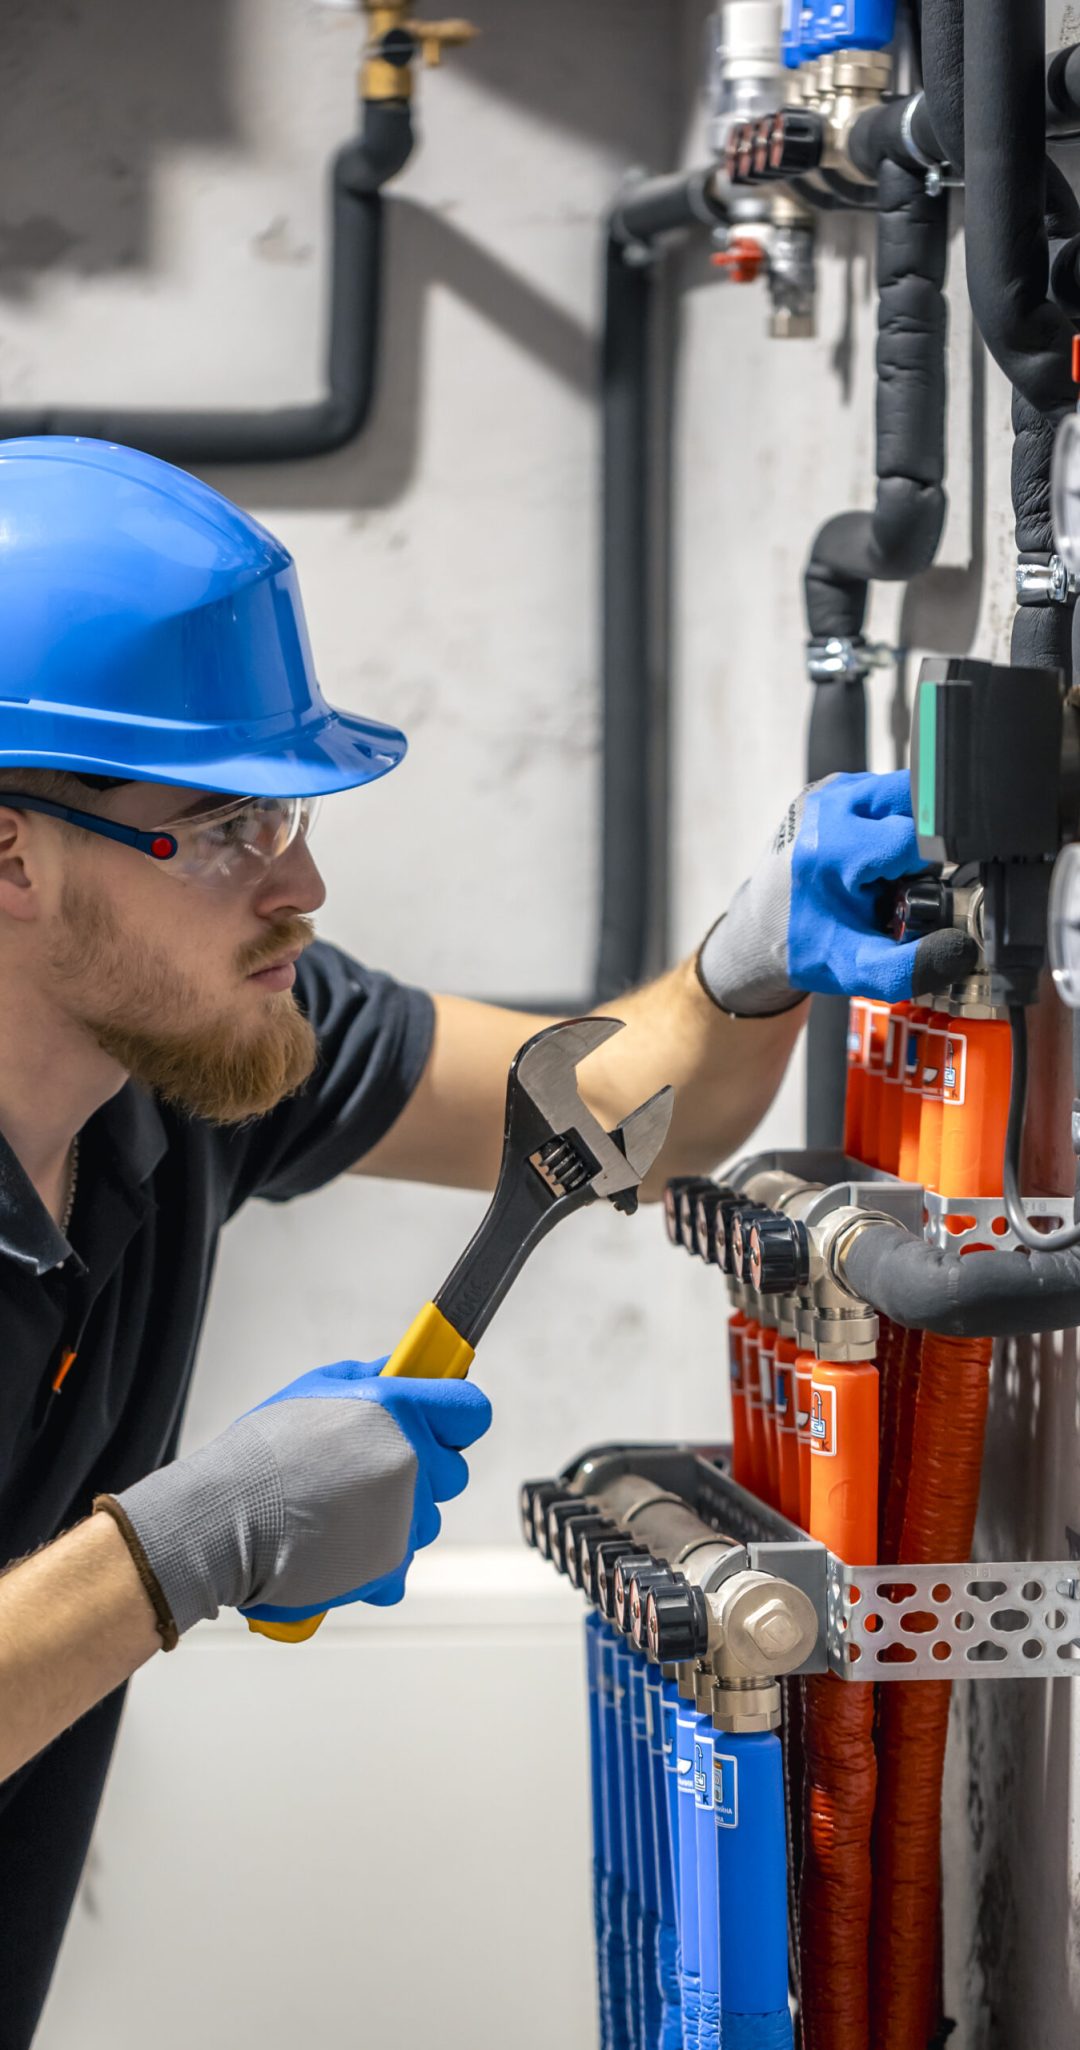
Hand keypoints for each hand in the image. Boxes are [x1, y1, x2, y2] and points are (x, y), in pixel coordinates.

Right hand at [95, 1361, 491, 1637]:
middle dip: (422, 1473)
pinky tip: (337, 1544)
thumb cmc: (262, 1454)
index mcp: (399, 1410)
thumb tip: (402, 1371)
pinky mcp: (390, 1565)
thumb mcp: (315, 1389)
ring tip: (339, 1509)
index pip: (472, 1412)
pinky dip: (376, 1560)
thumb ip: (370, 1378)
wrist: (222, 1519)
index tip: (439, 1423)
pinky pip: (403, 1562)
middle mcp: (412, 1462)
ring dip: (397, 1517)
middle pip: (453, 1472)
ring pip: (427, 1520)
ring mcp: (405, 1517)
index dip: (455, 1418)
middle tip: (367, 1471)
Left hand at [696, 770, 976, 1014]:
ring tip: (885, 870)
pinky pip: (887, 794)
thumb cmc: (806, 944)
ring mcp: (830, 790)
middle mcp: (828, 806)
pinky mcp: (835, 787)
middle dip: (924, 842)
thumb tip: (961, 949)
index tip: (910, 895)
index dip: (928, 869)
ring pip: (907, 793)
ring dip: (911, 830)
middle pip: (917, 801)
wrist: (761, 930)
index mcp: (832, 845)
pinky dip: (894, 823)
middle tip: (900, 881)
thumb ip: (911, 968)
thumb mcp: (858, 969)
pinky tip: (875, 856)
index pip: (917, 837)